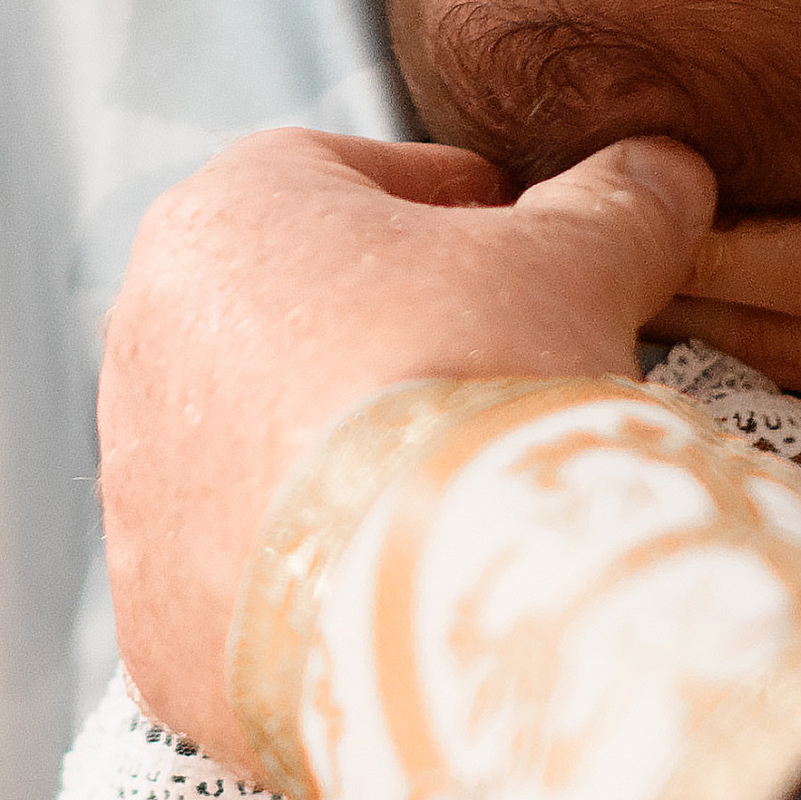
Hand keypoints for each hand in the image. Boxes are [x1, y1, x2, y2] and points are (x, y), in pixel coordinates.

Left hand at [99, 128, 713, 772]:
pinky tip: (408, 594)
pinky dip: (317, 583)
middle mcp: (146, 343)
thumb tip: (665, 173)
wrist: (427, 594)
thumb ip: (616, 203)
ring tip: (457, 499)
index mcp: (225, 216)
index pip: (342, 175)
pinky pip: (244, 586)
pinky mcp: (156, 627)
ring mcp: (136, 497)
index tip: (520, 247)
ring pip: (257, 453)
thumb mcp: (579, 259)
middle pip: (289, 318)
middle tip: (497, 375)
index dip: (451, 206)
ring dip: (343, 463)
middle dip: (386, 337)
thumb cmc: (480, 379)